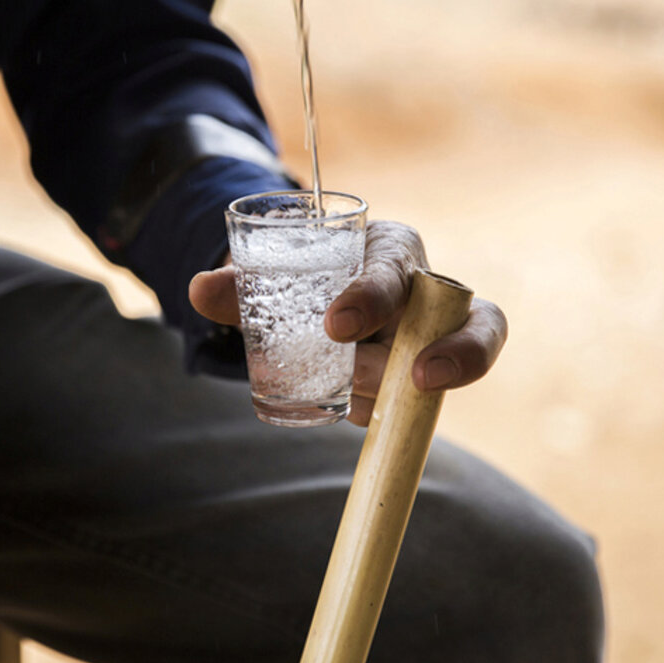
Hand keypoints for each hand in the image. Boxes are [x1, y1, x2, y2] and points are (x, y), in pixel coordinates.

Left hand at [188, 220, 507, 425]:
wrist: (327, 297)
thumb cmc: (312, 274)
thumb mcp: (280, 273)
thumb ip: (241, 283)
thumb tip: (199, 289)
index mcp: (391, 249)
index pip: (394, 267)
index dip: (371, 297)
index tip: (334, 326)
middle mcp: (426, 293)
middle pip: (463, 320)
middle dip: (443, 353)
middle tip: (395, 379)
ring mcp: (434, 341)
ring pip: (443, 369)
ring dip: (394, 390)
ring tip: (346, 397)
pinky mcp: (424, 380)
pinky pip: (418, 404)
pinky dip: (384, 413)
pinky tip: (349, 412)